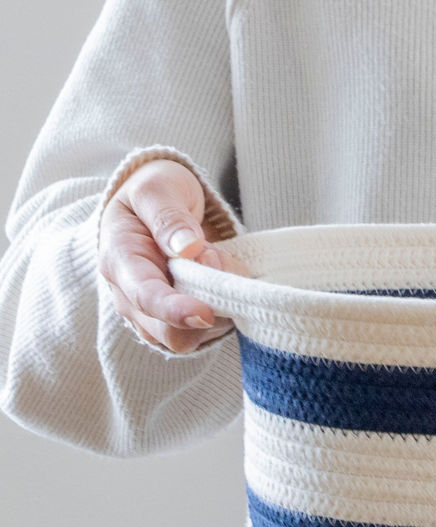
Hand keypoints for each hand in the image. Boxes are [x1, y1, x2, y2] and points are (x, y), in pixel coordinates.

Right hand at [97, 157, 250, 353]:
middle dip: (207, 306)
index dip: (176, 311)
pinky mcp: (177, 322)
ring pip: (191, 338)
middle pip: (170, 332)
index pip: (146, 297)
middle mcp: (131, 296)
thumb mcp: (157, 188)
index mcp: (120, 261)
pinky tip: (221, 280)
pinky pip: (205, 334)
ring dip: (219, 309)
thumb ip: (169, 217)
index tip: (206, 313)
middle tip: (217, 259)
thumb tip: (188, 248)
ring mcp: (153, 314)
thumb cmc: (155, 193)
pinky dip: (224, 313)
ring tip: (216, 261)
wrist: (157, 204)